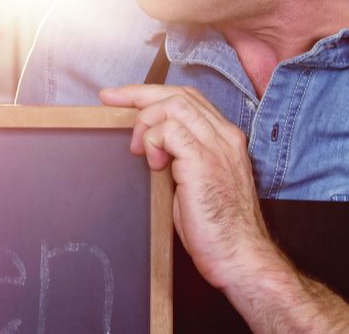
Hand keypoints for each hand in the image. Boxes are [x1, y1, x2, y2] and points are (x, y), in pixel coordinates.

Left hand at [99, 84, 283, 289]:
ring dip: (145, 122)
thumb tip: (148, 144)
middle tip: (109, 101)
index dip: (152, 93)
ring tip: (139, 151)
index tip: (120, 98)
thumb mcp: (195, 183)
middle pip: (177, 94)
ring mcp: (217, 147)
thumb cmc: (216, 228)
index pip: (188, 98)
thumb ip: (179, 158)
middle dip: (137, 94)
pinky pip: (168, 130)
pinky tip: (153, 163)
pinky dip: (152, 141)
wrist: (239, 256)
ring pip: (173, 105)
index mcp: (224, 139)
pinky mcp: (204, 161)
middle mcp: (224, 137)